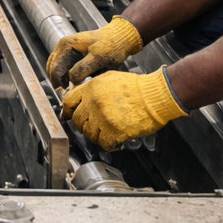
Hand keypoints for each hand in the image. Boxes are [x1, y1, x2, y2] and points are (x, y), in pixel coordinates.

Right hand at [45, 15, 141, 87]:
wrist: (119, 37)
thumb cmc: (111, 47)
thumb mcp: (98, 58)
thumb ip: (82, 69)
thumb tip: (70, 81)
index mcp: (66, 45)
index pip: (55, 69)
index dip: (60, 83)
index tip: (69, 94)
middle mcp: (62, 46)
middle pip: (52, 69)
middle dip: (59, 82)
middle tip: (69, 93)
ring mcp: (65, 49)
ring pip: (56, 69)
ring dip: (61, 80)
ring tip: (72, 88)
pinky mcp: (71, 53)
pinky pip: (63, 67)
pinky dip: (65, 76)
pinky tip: (74, 82)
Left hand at [62, 68, 187, 150]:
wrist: (155, 95)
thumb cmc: (136, 86)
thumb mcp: (109, 78)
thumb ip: (92, 88)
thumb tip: (82, 98)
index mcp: (91, 88)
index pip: (68, 102)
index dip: (67, 111)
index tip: (68, 116)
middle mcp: (93, 103)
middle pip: (76, 120)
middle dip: (82, 124)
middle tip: (91, 126)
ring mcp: (103, 118)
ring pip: (88, 134)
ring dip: (96, 135)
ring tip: (104, 132)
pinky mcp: (114, 131)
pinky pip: (103, 143)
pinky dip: (108, 144)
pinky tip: (114, 139)